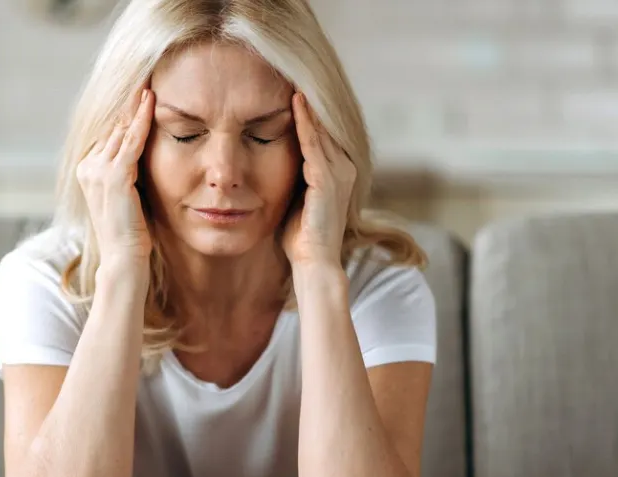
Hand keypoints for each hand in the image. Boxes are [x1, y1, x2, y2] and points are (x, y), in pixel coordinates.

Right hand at [76, 88, 155, 262]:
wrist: (123, 259)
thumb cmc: (130, 232)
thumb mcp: (126, 195)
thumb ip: (128, 173)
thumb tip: (141, 155)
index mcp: (87, 170)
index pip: (108, 133)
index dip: (124, 113)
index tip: (140, 91)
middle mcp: (88, 167)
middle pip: (112, 127)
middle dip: (129, 104)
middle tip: (146, 78)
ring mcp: (98, 171)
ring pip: (120, 129)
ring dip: (136, 105)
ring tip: (149, 83)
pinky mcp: (114, 177)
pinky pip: (131, 141)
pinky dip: (141, 120)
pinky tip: (151, 102)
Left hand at [282, 92, 355, 267]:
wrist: (314, 264)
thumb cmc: (301, 238)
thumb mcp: (297, 199)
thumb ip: (294, 178)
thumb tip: (273, 162)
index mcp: (338, 173)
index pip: (322, 135)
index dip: (309, 112)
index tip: (291, 88)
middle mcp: (344, 169)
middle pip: (325, 126)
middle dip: (310, 102)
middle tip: (293, 72)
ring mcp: (339, 173)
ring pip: (321, 130)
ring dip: (307, 105)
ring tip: (294, 78)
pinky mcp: (327, 180)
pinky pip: (314, 143)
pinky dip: (305, 122)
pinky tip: (295, 102)